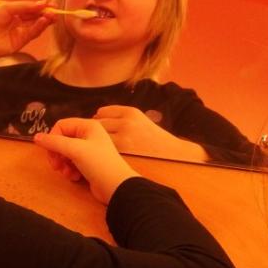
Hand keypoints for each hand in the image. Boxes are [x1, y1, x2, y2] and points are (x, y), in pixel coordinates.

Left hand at [0, 0, 53, 57]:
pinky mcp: (18, 44)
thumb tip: (43, 3)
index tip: (53, 5)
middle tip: (56, 11)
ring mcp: (18, 35)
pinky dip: (38, 28)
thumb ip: (26, 6)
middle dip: (46, 15)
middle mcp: (17, 24)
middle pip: (35, 19)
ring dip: (44, 22)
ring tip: (51, 16)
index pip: (31, 10)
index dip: (42, 8)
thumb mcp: (8, 7)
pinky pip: (31, 35)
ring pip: (35, 27)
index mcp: (13, 14)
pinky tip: (44, 21)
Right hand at [34, 118, 138, 203]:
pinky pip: (71, 163)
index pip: (61, 125)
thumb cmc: (98, 163)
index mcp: (87, 126)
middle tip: (55, 165)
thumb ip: (54, 142)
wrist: (117, 187)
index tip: (50, 152)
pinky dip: (69, 170)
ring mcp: (88, 150)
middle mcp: (88, 135)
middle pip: (62, 140)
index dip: (53, 138)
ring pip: (65, 153)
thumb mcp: (75, 150)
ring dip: (62, 164)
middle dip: (56, 153)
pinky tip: (74, 177)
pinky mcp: (88, 164)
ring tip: (66, 173)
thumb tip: (36, 137)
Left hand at [93, 105, 208, 162]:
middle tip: (94, 139)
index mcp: (131, 112)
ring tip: (97, 148)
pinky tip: (103, 155)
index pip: (103, 112)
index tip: (97, 127)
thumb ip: (122, 117)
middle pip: (99, 124)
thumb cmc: (155, 139)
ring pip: (99, 137)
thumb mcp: (140, 120)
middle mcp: (126, 122)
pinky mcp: (123, 153)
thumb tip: (97, 116)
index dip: (98, 120)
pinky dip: (101, 151)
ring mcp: (124, 138)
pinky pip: (105, 149)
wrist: (173, 154)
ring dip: (96, 141)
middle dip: (94, 131)